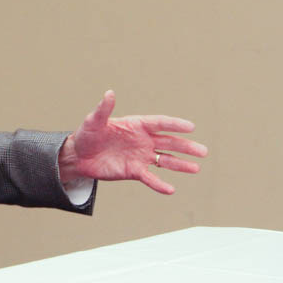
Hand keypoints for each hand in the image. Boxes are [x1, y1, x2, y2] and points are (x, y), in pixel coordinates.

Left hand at [59, 90, 208, 194]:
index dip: (174, 125)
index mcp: (136, 125)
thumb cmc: (87, 135)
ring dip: (180, 164)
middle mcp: (142, 140)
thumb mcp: (94, 121)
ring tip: (196, 168)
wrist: (79, 156)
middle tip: (203, 151)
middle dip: (185, 146)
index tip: (191, 127)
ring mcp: (140, 156)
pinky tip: (171, 189)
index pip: (159, 123)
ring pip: (165, 160)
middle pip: (168, 142)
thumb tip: (109, 93)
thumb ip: (104, 109)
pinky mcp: (134, 171)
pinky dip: (159, 184)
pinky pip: (150, 178)